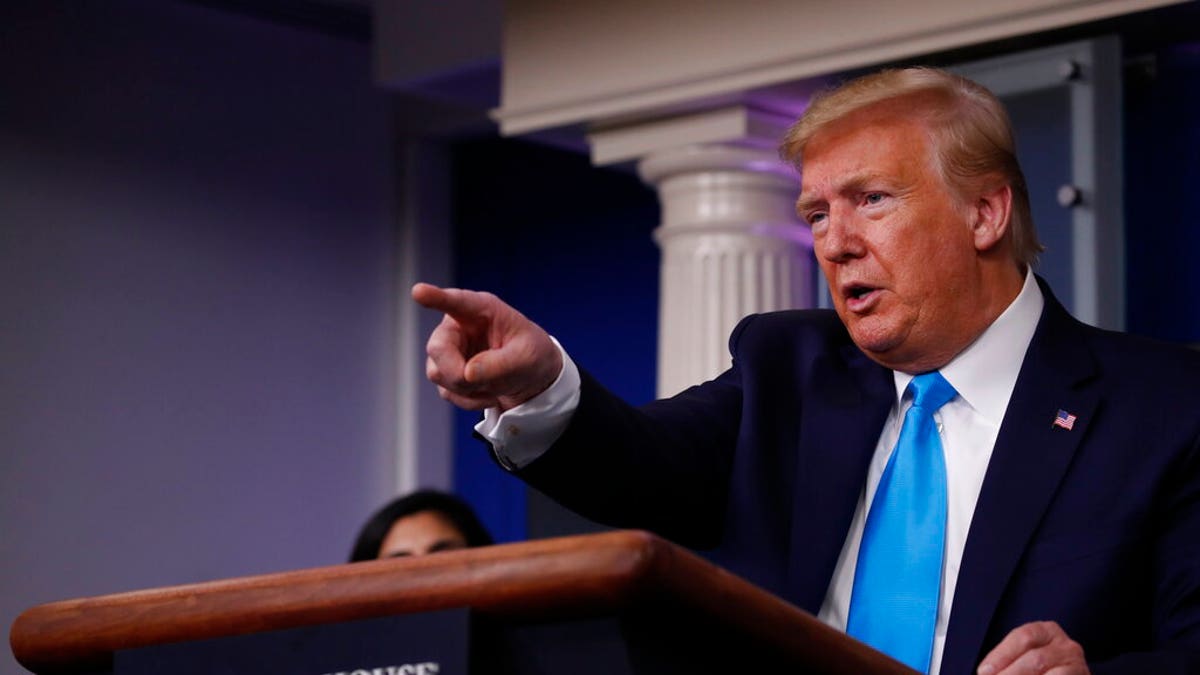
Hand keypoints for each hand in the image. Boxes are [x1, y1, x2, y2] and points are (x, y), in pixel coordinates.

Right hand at [412, 283, 561, 411]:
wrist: (533, 378)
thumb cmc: (531, 355)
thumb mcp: (527, 358)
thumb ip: (501, 364)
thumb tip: (467, 374)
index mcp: (482, 309)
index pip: (456, 301)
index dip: (436, 297)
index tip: (419, 292)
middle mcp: (459, 326)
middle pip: (437, 348)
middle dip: (456, 372)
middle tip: (478, 383)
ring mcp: (450, 349)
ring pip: (438, 373)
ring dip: (467, 389)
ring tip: (495, 386)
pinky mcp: (447, 372)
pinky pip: (447, 391)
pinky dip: (469, 400)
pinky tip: (489, 394)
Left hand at [977, 621, 1087, 674]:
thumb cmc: (1033, 671)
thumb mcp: (1021, 661)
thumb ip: (1005, 666)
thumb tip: (986, 674)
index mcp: (1047, 632)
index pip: (1023, 637)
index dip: (1001, 655)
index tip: (984, 673)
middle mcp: (1067, 647)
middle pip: (1036, 659)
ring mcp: (1079, 667)